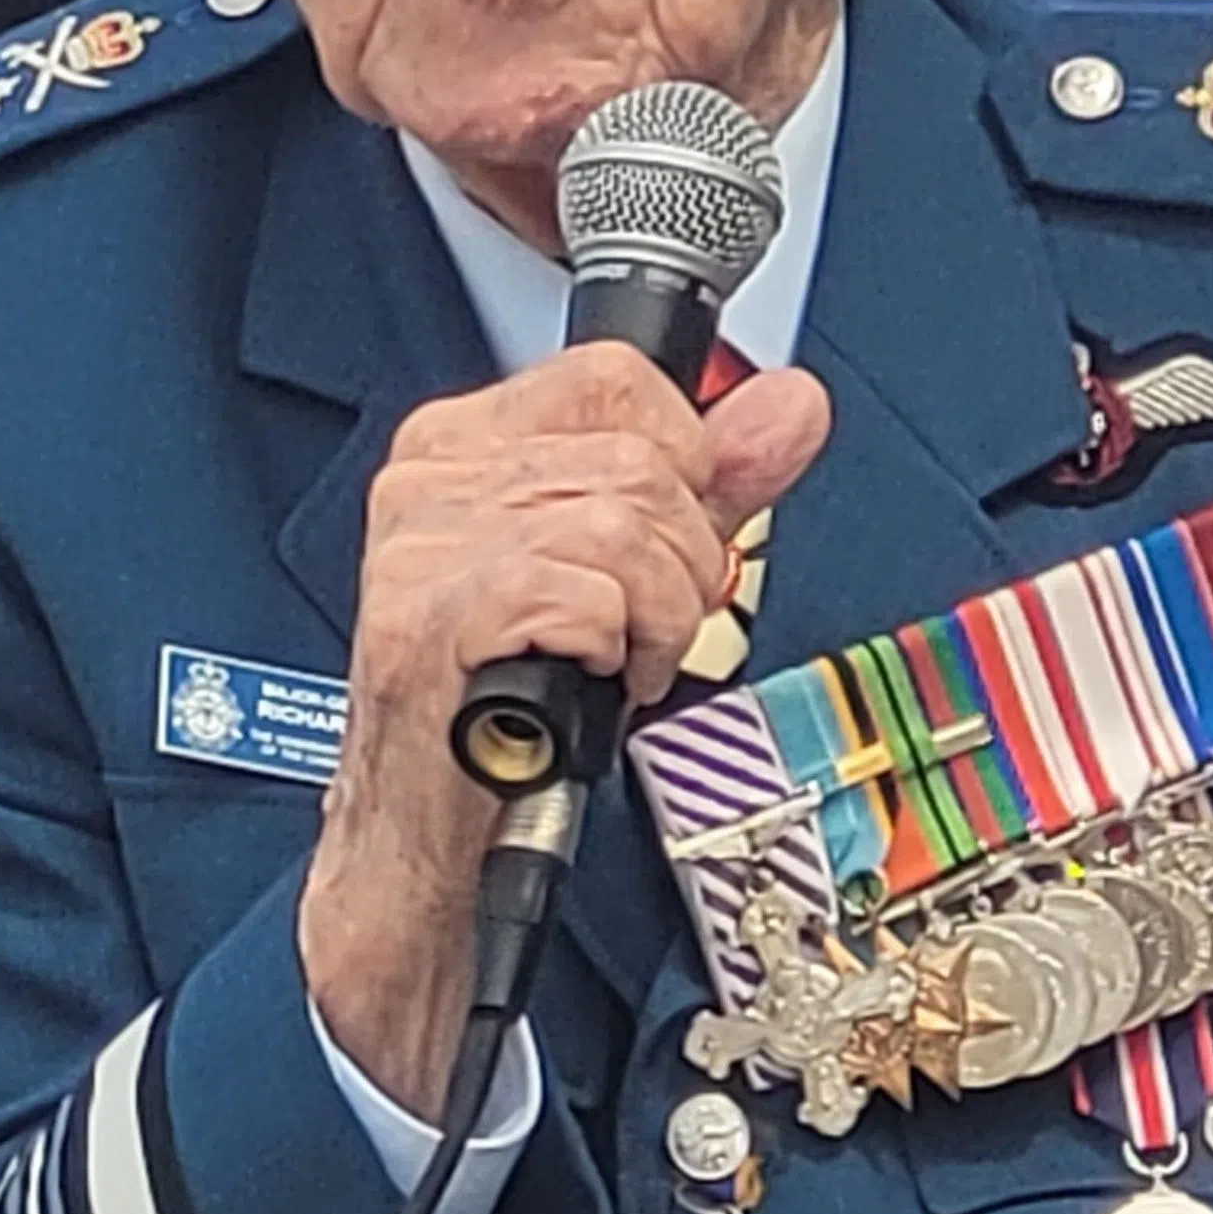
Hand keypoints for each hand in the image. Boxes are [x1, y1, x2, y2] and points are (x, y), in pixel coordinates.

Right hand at [300, 340, 828, 1117]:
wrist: (428, 833)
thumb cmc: (513, 705)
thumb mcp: (628, 572)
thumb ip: (711, 481)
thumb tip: (792, 403)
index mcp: (463, 443)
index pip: (617, 380)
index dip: (683, 464)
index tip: (667, 541)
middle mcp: (429, 480)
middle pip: (639, 463)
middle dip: (683, 564)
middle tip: (648, 628)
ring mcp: (420, 548)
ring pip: (624, 530)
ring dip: (658, 620)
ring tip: (620, 663)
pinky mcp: (427, 621)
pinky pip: (585, 598)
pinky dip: (617, 653)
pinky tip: (590, 685)